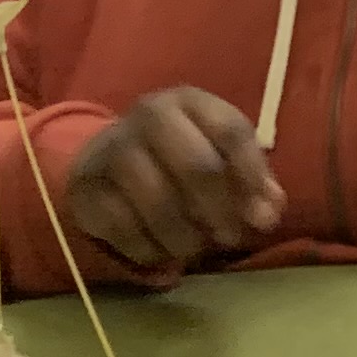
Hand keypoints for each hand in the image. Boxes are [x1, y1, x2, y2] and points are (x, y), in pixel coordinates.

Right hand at [65, 88, 284, 270]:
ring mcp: (113, 147)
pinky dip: (149, 250)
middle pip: (196, 165)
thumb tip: (269, 211)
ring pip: (158, 202)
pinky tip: (162, 255)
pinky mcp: (87, 185)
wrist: (106, 157)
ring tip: (197, 250)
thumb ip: (251, 180)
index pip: (231, 130)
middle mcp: (150, 114)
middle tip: (230, 239)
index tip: (265, 219)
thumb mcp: (219, 155)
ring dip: (185, 237)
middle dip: (220, 211)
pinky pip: (123, 228)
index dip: (253, 177)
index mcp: (190, 101)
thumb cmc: (178, 156)